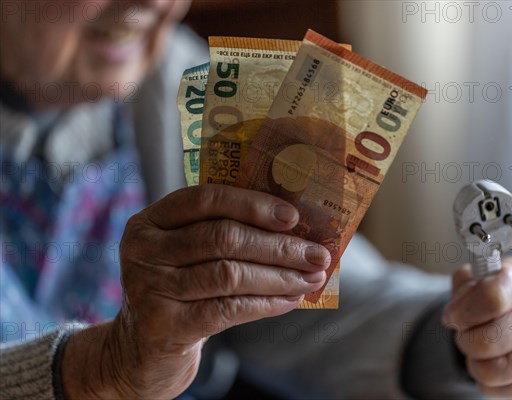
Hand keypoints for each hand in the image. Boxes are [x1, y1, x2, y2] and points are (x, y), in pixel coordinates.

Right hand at [61, 184, 329, 398]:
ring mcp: (150, 287)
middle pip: (222, 238)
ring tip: (312, 278)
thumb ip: (223, 232)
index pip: (206, 199)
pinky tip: (290, 300)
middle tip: (317, 253)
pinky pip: (227, 309)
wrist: (143, 346)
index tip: (294, 217)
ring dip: (279, 276)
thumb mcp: (187, 253)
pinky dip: (266, 304)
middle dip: (278, 245)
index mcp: (151, 220)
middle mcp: (143, 249)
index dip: (253, 205)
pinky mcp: (164, 325)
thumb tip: (294, 228)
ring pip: (229, 274)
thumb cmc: (180, 288)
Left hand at [442, 258, 511, 396]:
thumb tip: (455, 314)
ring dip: (475, 364)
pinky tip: (492, 362)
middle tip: (465, 334)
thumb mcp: (473, 275)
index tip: (451, 316)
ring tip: (478, 349)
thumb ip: (462, 287)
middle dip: (465, 341)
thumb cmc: (493, 288)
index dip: (463, 312)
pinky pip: (508, 389)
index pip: (492, 299)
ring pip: (497, 371)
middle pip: (490, 341)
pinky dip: (489, 382)